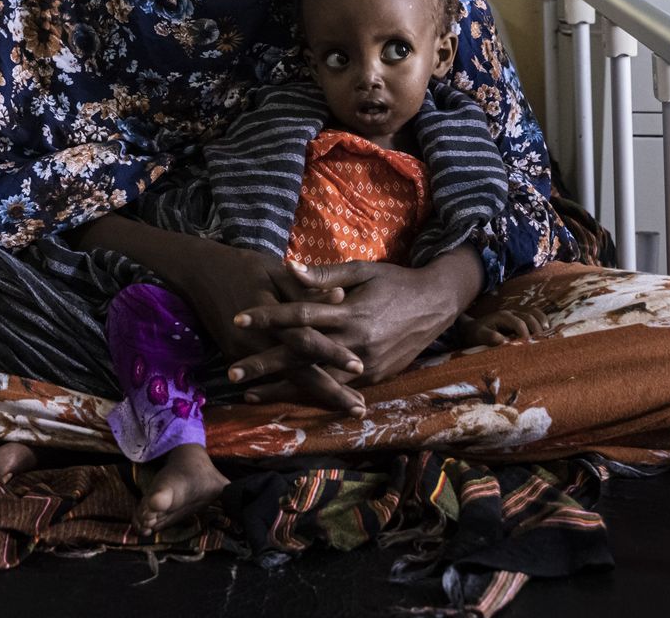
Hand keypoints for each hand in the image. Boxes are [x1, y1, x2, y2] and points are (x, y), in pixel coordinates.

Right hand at [168, 248, 367, 414]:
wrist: (199, 273)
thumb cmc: (243, 267)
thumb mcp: (275, 270)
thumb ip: (306, 287)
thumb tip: (341, 297)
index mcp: (270, 316)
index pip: (306, 340)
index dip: (332, 354)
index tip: (359, 367)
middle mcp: (256, 341)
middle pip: (298, 372)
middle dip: (330, 391)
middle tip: (360, 407)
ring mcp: (243, 353)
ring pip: (286, 380)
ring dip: (316, 395)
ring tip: (346, 407)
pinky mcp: (237, 356)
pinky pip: (270, 377)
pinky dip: (293, 389)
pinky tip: (315, 399)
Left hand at [230, 248, 483, 391]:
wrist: (437, 304)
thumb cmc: (395, 281)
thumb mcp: (362, 270)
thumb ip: (324, 274)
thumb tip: (289, 268)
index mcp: (350, 312)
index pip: (300, 315)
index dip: (268, 317)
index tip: (237, 318)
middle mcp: (355, 342)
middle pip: (301, 356)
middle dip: (265, 366)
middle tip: (231, 375)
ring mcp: (366, 364)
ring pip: (317, 381)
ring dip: (282, 390)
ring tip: (250, 397)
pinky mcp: (374, 377)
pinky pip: (337, 390)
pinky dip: (311, 397)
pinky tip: (287, 402)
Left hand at [456, 310, 544, 346]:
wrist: (474, 327)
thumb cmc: (476, 333)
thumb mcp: (479, 335)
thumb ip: (490, 337)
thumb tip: (503, 341)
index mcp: (503, 316)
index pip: (518, 322)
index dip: (525, 334)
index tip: (528, 345)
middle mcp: (512, 313)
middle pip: (529, 316)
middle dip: (536, 329)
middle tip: (540, 343)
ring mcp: (517, 314)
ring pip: (534, 313)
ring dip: (542, 323)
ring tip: (547, 335)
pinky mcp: (521, 318)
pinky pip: (535, 315)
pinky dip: (542, 321)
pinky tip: (546, 331)